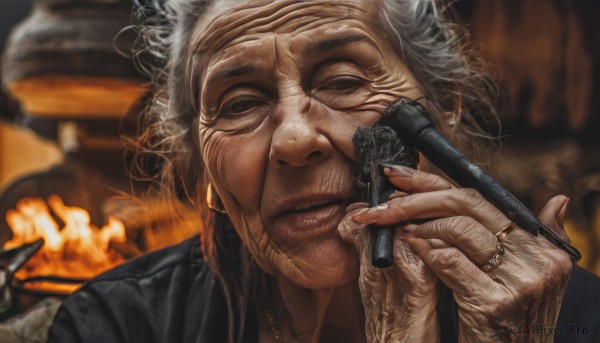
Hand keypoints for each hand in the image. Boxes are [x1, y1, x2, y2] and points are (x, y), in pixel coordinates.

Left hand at [351, 165, 572, 341]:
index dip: (433, 182)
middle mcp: (538, 258)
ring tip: (397, 229)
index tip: (397, 174)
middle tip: (385, 203)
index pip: (480, 196)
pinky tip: (410, 248)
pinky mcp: (495, 303)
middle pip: (466, 204)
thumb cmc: (508, 317)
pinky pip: (450, 261)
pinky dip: (425, 251)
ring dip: (419, 226)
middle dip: (417, 199)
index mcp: (543, 245)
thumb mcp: (523, 276)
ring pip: (458, 229)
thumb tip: (559, 200)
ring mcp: (519, 281)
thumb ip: (532, 238)